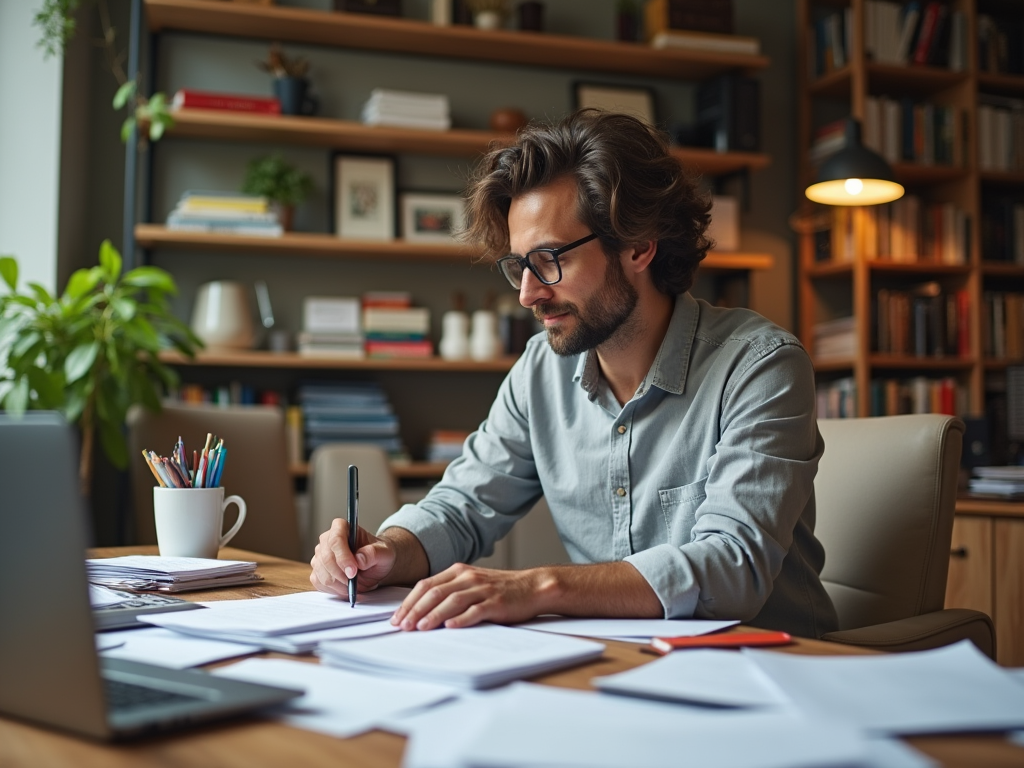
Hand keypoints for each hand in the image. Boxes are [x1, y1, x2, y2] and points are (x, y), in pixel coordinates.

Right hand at [309, 518, 395, 596]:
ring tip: (355, 584)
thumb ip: (373, 554)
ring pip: (322, 574)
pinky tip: (346, 587)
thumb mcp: (384, 553)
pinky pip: (319, 583)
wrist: (374, 565)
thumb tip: (359, 560)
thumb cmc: (378, 554)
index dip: (343, 557)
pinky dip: (334, 589)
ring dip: (339, 584)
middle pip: (326, 559)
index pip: (336, 540)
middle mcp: (327, 539)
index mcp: (342, 527)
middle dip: (342, 575)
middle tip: (356, 583)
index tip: (353, 572)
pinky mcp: (317, 571)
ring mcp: (320, 555)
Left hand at [391, 563, 551, 630]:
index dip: (409, 601)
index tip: (396, 617)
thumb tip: (422, 612)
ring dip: (433, 615)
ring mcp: (482, 589)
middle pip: (435, 592)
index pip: (426, 585)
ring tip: (419, 628)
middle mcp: (468, 577)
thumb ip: (450, 592)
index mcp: (459, 571)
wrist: (533, 587)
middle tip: (402, 626)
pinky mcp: (496, 602)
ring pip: (451, 601)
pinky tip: (450, 627)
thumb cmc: (500, 590)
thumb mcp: (472, 584)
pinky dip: (461, 619)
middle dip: (415, 610)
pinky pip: (475, 610)